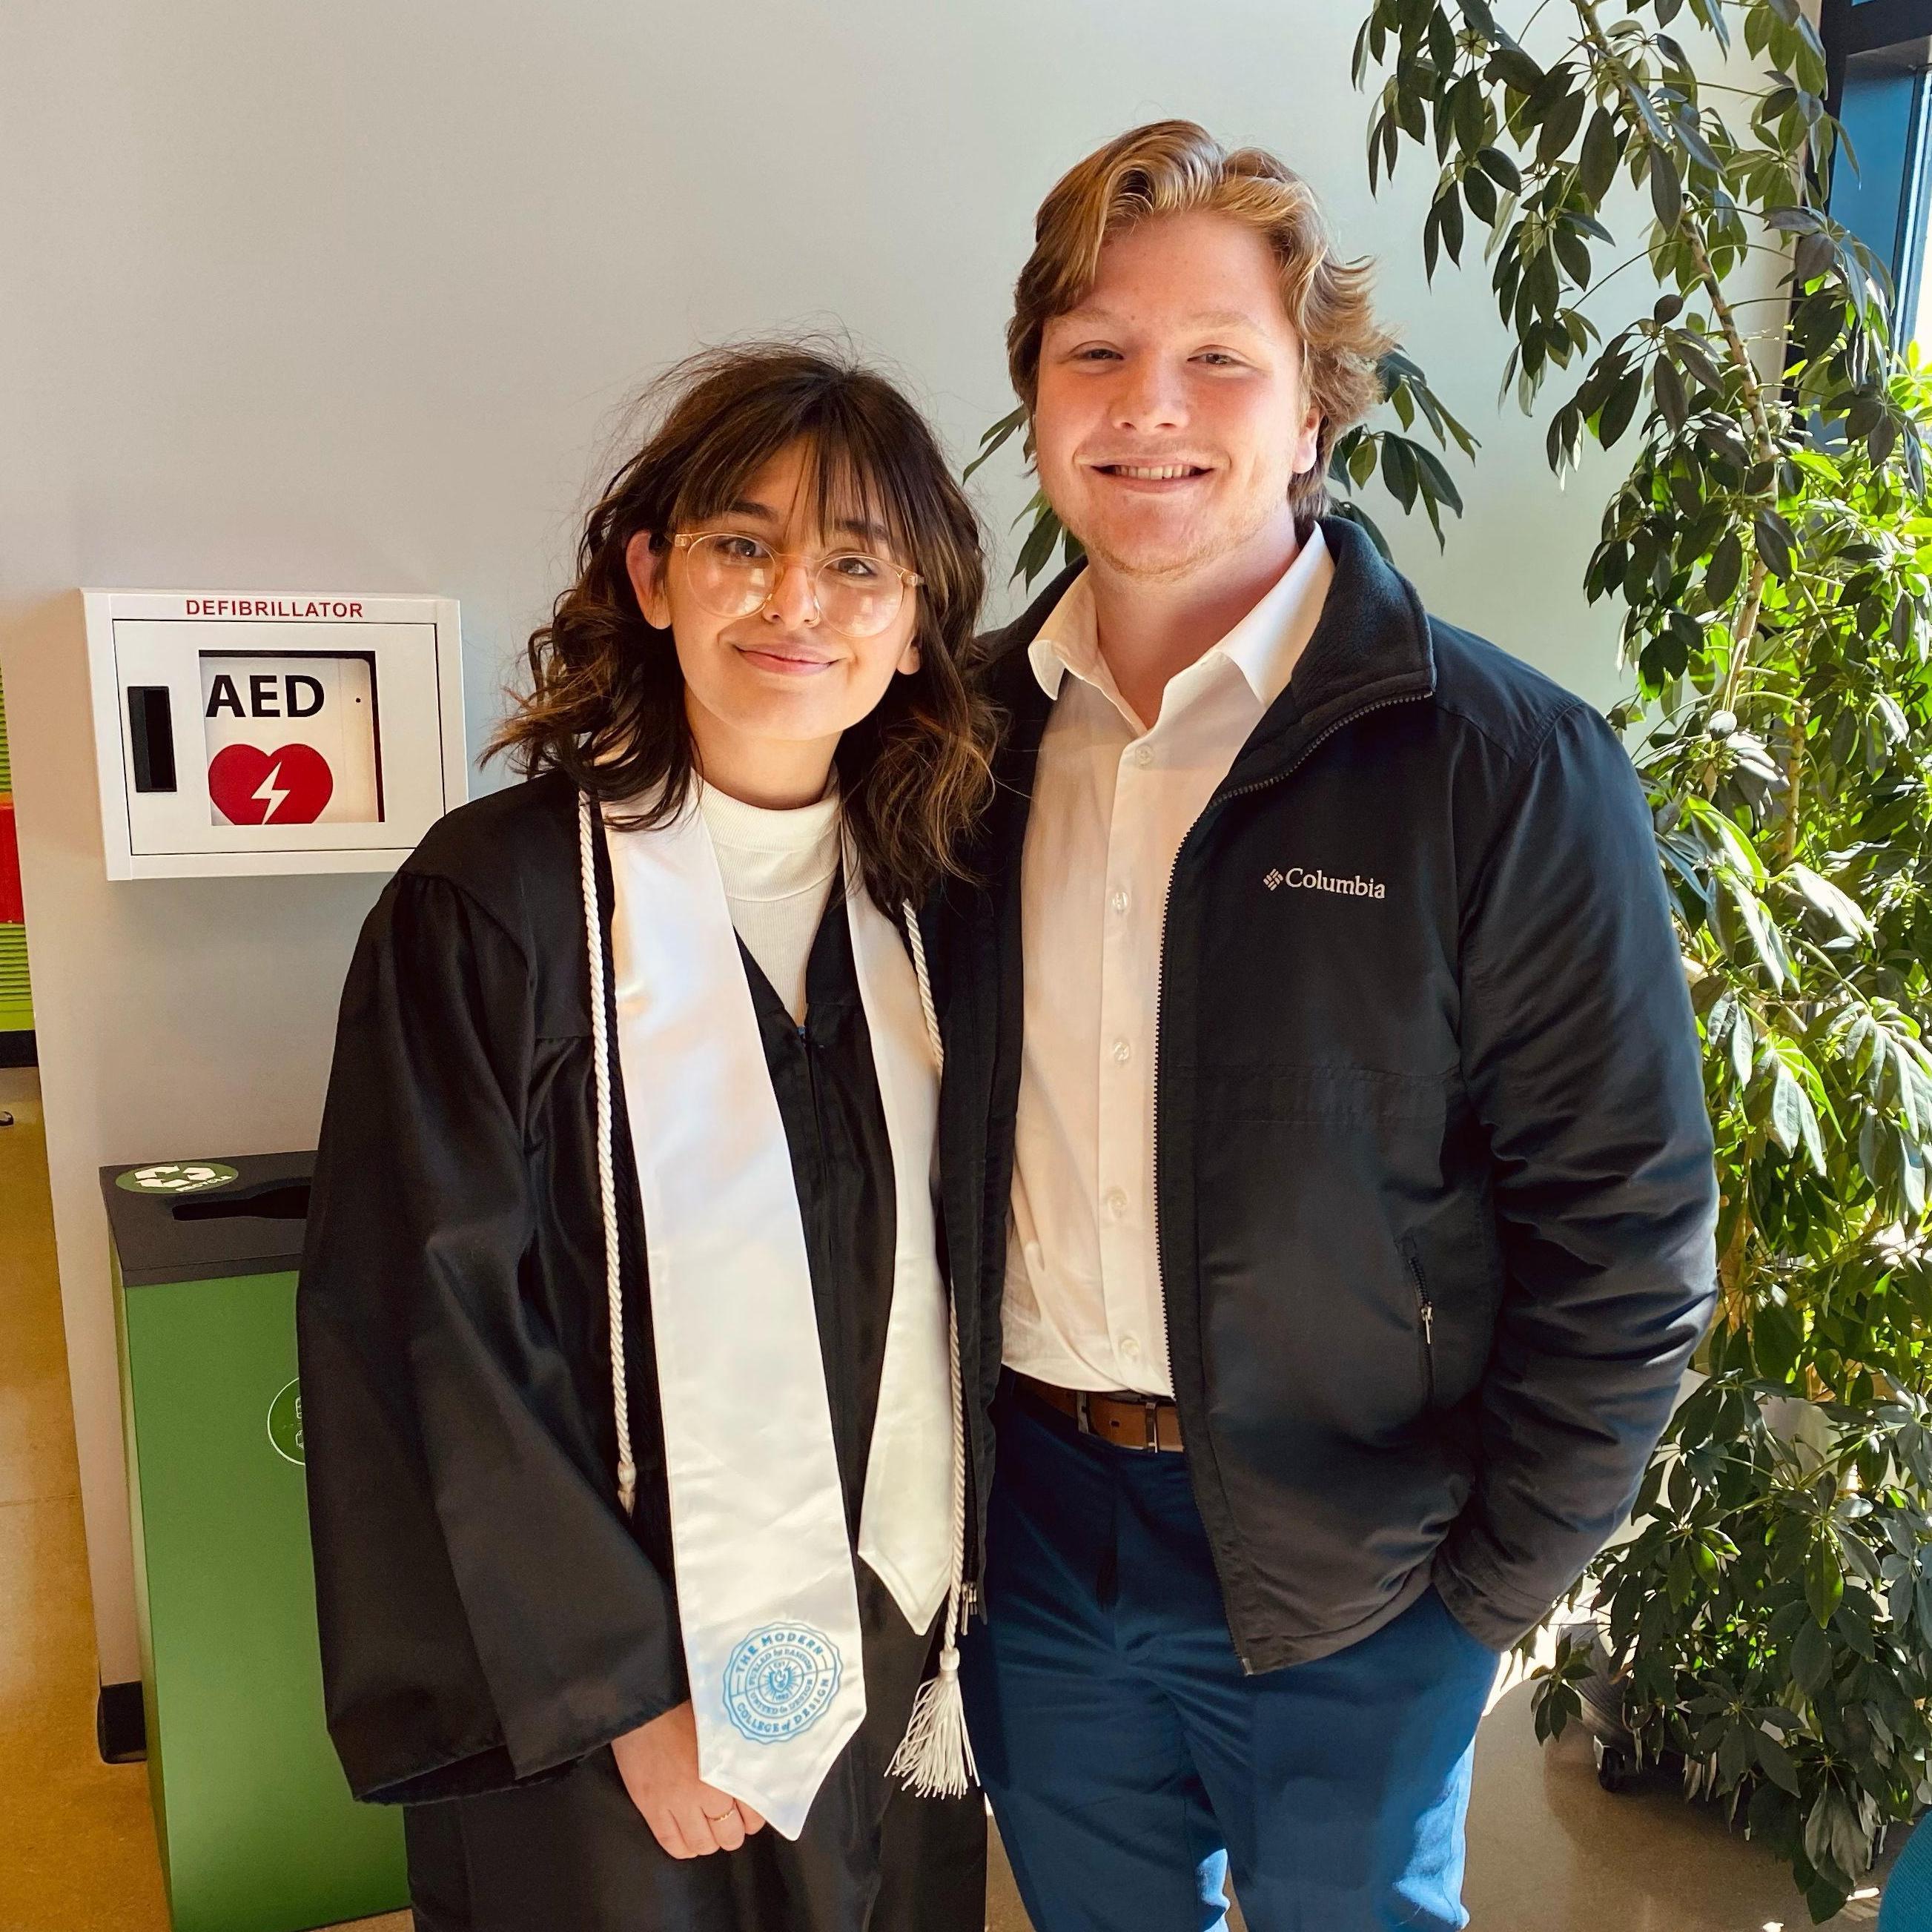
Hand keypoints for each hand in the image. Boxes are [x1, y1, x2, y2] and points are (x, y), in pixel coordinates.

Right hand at [611, 1702, 766, 1857]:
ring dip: (709, 1841)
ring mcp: (677, 1803)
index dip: (754, 1819)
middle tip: (729, 1823)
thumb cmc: (687, 1709)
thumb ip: (737, 1758)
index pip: (754, 1813)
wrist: (645, 1705)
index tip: (750, 1814)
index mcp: (728, 1769)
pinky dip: (684, 1848)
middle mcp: (707, 1792)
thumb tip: (755, 1778)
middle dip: (732, 1833)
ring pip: (703, 1844)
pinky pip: (672, 1844)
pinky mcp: (652, 1808)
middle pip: (729, 1835)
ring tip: (708, 1830)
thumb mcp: (723, 1730)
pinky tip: (688, 1840)